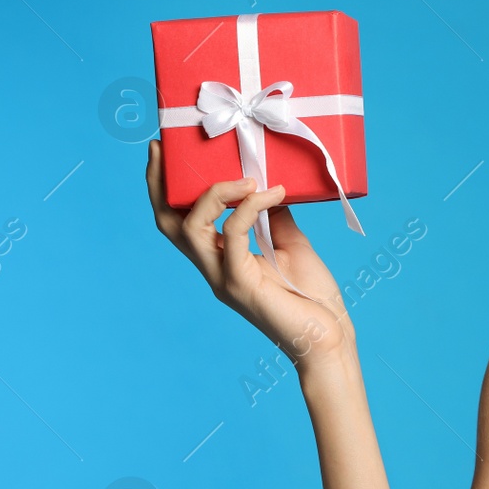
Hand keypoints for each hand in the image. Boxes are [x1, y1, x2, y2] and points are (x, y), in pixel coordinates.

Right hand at [146, 138, 352, 367]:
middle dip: (161, 185)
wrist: (327, 338)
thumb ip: (273, 217)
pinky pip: (234, 236)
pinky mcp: (240, 284)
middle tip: (166, 150)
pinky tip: (272, 194)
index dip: (165, 189)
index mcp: (220, 259)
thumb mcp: (290, 244)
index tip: (165, 152)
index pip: (179, 222)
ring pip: (191, 228)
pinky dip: (249, 209)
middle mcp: (213, 269)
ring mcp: (223, 278)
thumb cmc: (311, 296)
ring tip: (246, 178)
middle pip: (169, 224)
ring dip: (214, 194)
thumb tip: (266, 184)